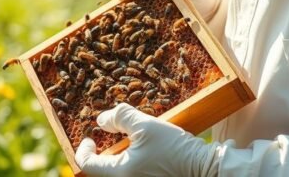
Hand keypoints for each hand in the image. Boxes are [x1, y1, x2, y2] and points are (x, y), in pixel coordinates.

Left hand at [75, 103, 214, 176]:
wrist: (204, 169)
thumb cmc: (175, 148)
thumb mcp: (146, 125)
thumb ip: (120, 118)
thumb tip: (101, 121)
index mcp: (120, 174)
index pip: (87, 165)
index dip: (84, 149)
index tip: (90, 137)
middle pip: (101, 171)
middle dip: (101, 154)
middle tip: (109, 138)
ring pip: (116, 174)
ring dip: (116, 160)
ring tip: (127, 144)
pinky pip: (129, 175)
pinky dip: (128, 165)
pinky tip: (140, 154)